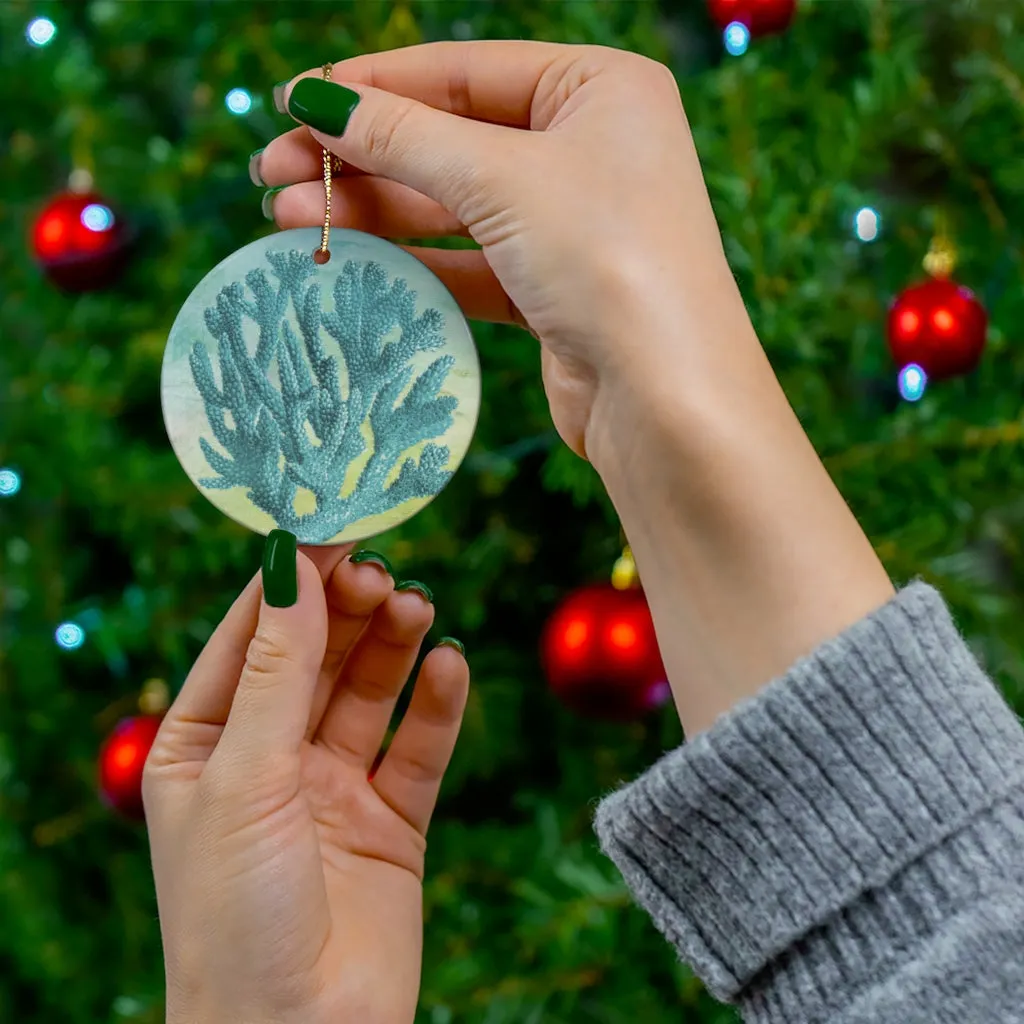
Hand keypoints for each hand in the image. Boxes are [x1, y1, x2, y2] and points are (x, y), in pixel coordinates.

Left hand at [144, 541, 468, 1023]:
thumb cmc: (235, 915)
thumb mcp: (245, 777)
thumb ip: (277, 671)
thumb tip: (293, 568)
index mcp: (205, 744)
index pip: (250, 638)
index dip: (290, 582)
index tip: (332, 528)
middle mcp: (269, 758)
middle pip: (316, 656)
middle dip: (347, 611)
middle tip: (382, 573)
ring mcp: (332, 787)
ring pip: (369, 692)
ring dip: (393, 646)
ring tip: (417, 608)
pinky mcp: (391, 820)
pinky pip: (418, 747)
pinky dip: (437, 705)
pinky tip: (450, 667)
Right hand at [255, 41, 744, 467]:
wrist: (666, 398)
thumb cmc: (606, 258)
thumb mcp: (500, 178)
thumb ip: (404, 137)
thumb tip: (316, 99)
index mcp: (599, 88)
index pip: (463, 71)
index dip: (373, 85)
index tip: (292, 101)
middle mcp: (590, 147)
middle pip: (451, 138)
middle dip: (360, 155)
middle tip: (271, 171)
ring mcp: (572, 222)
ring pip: (453, 204)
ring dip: (372, 210)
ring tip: (286, 217)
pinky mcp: (554, 289)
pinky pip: (469, 261)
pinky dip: (411, 261)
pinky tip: (348, 259)